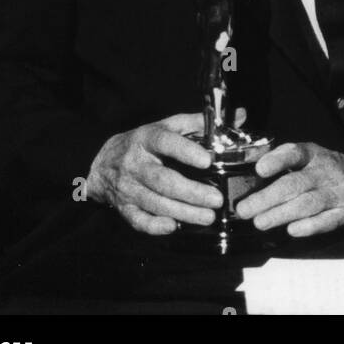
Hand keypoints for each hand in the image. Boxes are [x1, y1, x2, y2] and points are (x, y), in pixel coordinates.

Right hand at [85, 109, 230, 234]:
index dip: (186, 151)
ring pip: (155, 202)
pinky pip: (138, 220)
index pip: (166, 142)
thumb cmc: (144, 143)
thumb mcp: (168, 126)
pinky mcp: (124, 207)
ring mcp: (128, 187)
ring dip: (183, 212)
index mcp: (148, 139)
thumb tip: (240, 116)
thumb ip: (201, 123)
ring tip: (208, 217)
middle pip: (162, 180)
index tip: (207, 160)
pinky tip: (175, 227)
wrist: (103, 162)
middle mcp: (136, 163)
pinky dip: (155, 226)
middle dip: (191, 192)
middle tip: (216, 199)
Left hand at [235, 144, 343, 237]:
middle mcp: (328, 172)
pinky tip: (293, 231)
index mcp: (319, 156)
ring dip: (280, 215)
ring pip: (306, 204)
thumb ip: (292, 161)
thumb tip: (254, 165)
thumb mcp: (322, 158)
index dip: (278, 159)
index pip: (296, 152)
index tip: (260, 169)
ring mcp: (339, 194)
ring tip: (260, 223)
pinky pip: (327, 220)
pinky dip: (309, 226)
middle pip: (294, 184)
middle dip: (266, 198)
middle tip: (245, 209)